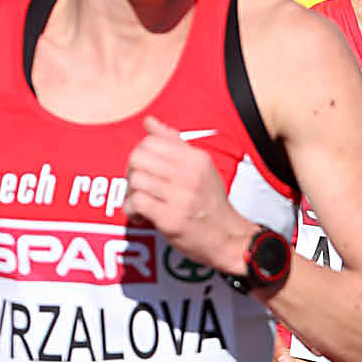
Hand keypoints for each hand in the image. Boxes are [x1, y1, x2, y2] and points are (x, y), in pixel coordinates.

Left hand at [124, 116, 250, 274]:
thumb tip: (149, 122)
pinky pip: (137, 202)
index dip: (140, 155)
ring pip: (136, 180)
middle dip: (131, 173)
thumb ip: (174, 144)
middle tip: (139, 188)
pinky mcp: (172, 219)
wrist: (230, 239)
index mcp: (195, 159)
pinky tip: (142, 217)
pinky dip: (132, 211)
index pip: (151, 141)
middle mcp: (189, 175)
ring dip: (131, 194)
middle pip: (138, 158)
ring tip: (141, 204)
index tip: (146, 171)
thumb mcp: (201, 168)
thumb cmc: (211, 204)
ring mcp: (181, 197)